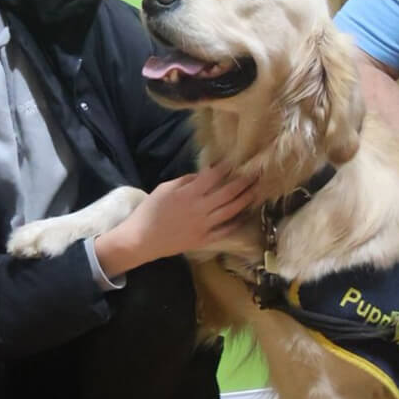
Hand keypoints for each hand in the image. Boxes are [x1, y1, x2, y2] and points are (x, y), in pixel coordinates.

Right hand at [95, 164, 255, 274]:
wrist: (142, 239)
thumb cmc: (150, 211)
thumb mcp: (165, 188)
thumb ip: (186, 180)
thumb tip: (204, 174)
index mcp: (188, 194)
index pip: (212, 176)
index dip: (226, 167)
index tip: (237, 159)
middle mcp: (200, 208)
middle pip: (228, 193)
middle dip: (244, 182)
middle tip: (257, 173)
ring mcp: (204, 225)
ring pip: (231, 211)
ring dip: (245, 199)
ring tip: (257, 190)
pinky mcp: (204, 239)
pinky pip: (225, 230)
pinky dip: (236, 222)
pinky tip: (245, 215)